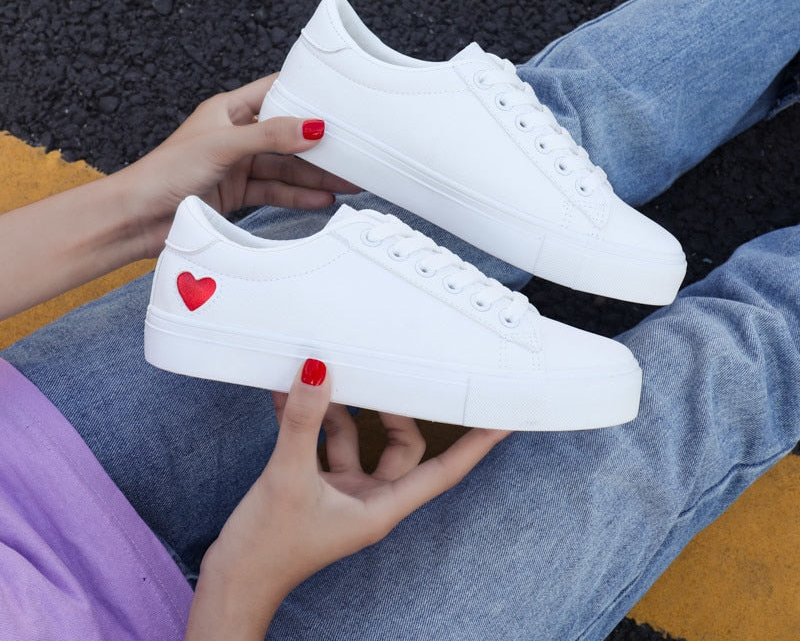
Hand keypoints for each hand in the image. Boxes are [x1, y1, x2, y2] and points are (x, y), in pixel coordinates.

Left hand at [119, 75, 358, 257]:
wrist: (137, 219)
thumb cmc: (164, 173)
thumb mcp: (222, 146)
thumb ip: (269, 136)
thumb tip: (312, 126)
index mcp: (228, 111)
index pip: (274, 93)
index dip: (305, 95)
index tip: (338, 99)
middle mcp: (235, 136)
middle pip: (287, 137)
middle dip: (319, 146)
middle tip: (353, 151)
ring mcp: (238, 167)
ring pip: (285, 168)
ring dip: (314, 175)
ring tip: (348, 181)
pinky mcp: (237, 195)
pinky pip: (274, 191)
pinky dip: (297, 196)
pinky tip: (321, 199)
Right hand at [184, 360, 509, 639]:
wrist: (231, 584)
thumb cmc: (268, 550)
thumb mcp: (289, 478)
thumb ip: (304, 423)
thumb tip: (318, 372)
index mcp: (382, 507)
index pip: (445, 470)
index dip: (476, 444)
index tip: (502, 418)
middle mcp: (370, 498)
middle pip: (401, 445)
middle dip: (391, 410)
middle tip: (382, 374)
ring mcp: (343, 494)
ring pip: (357, 440)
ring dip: (338, 410)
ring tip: (317, 379)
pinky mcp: (316, 488)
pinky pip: (323, 445)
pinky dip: (310, 422)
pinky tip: (287, 396)